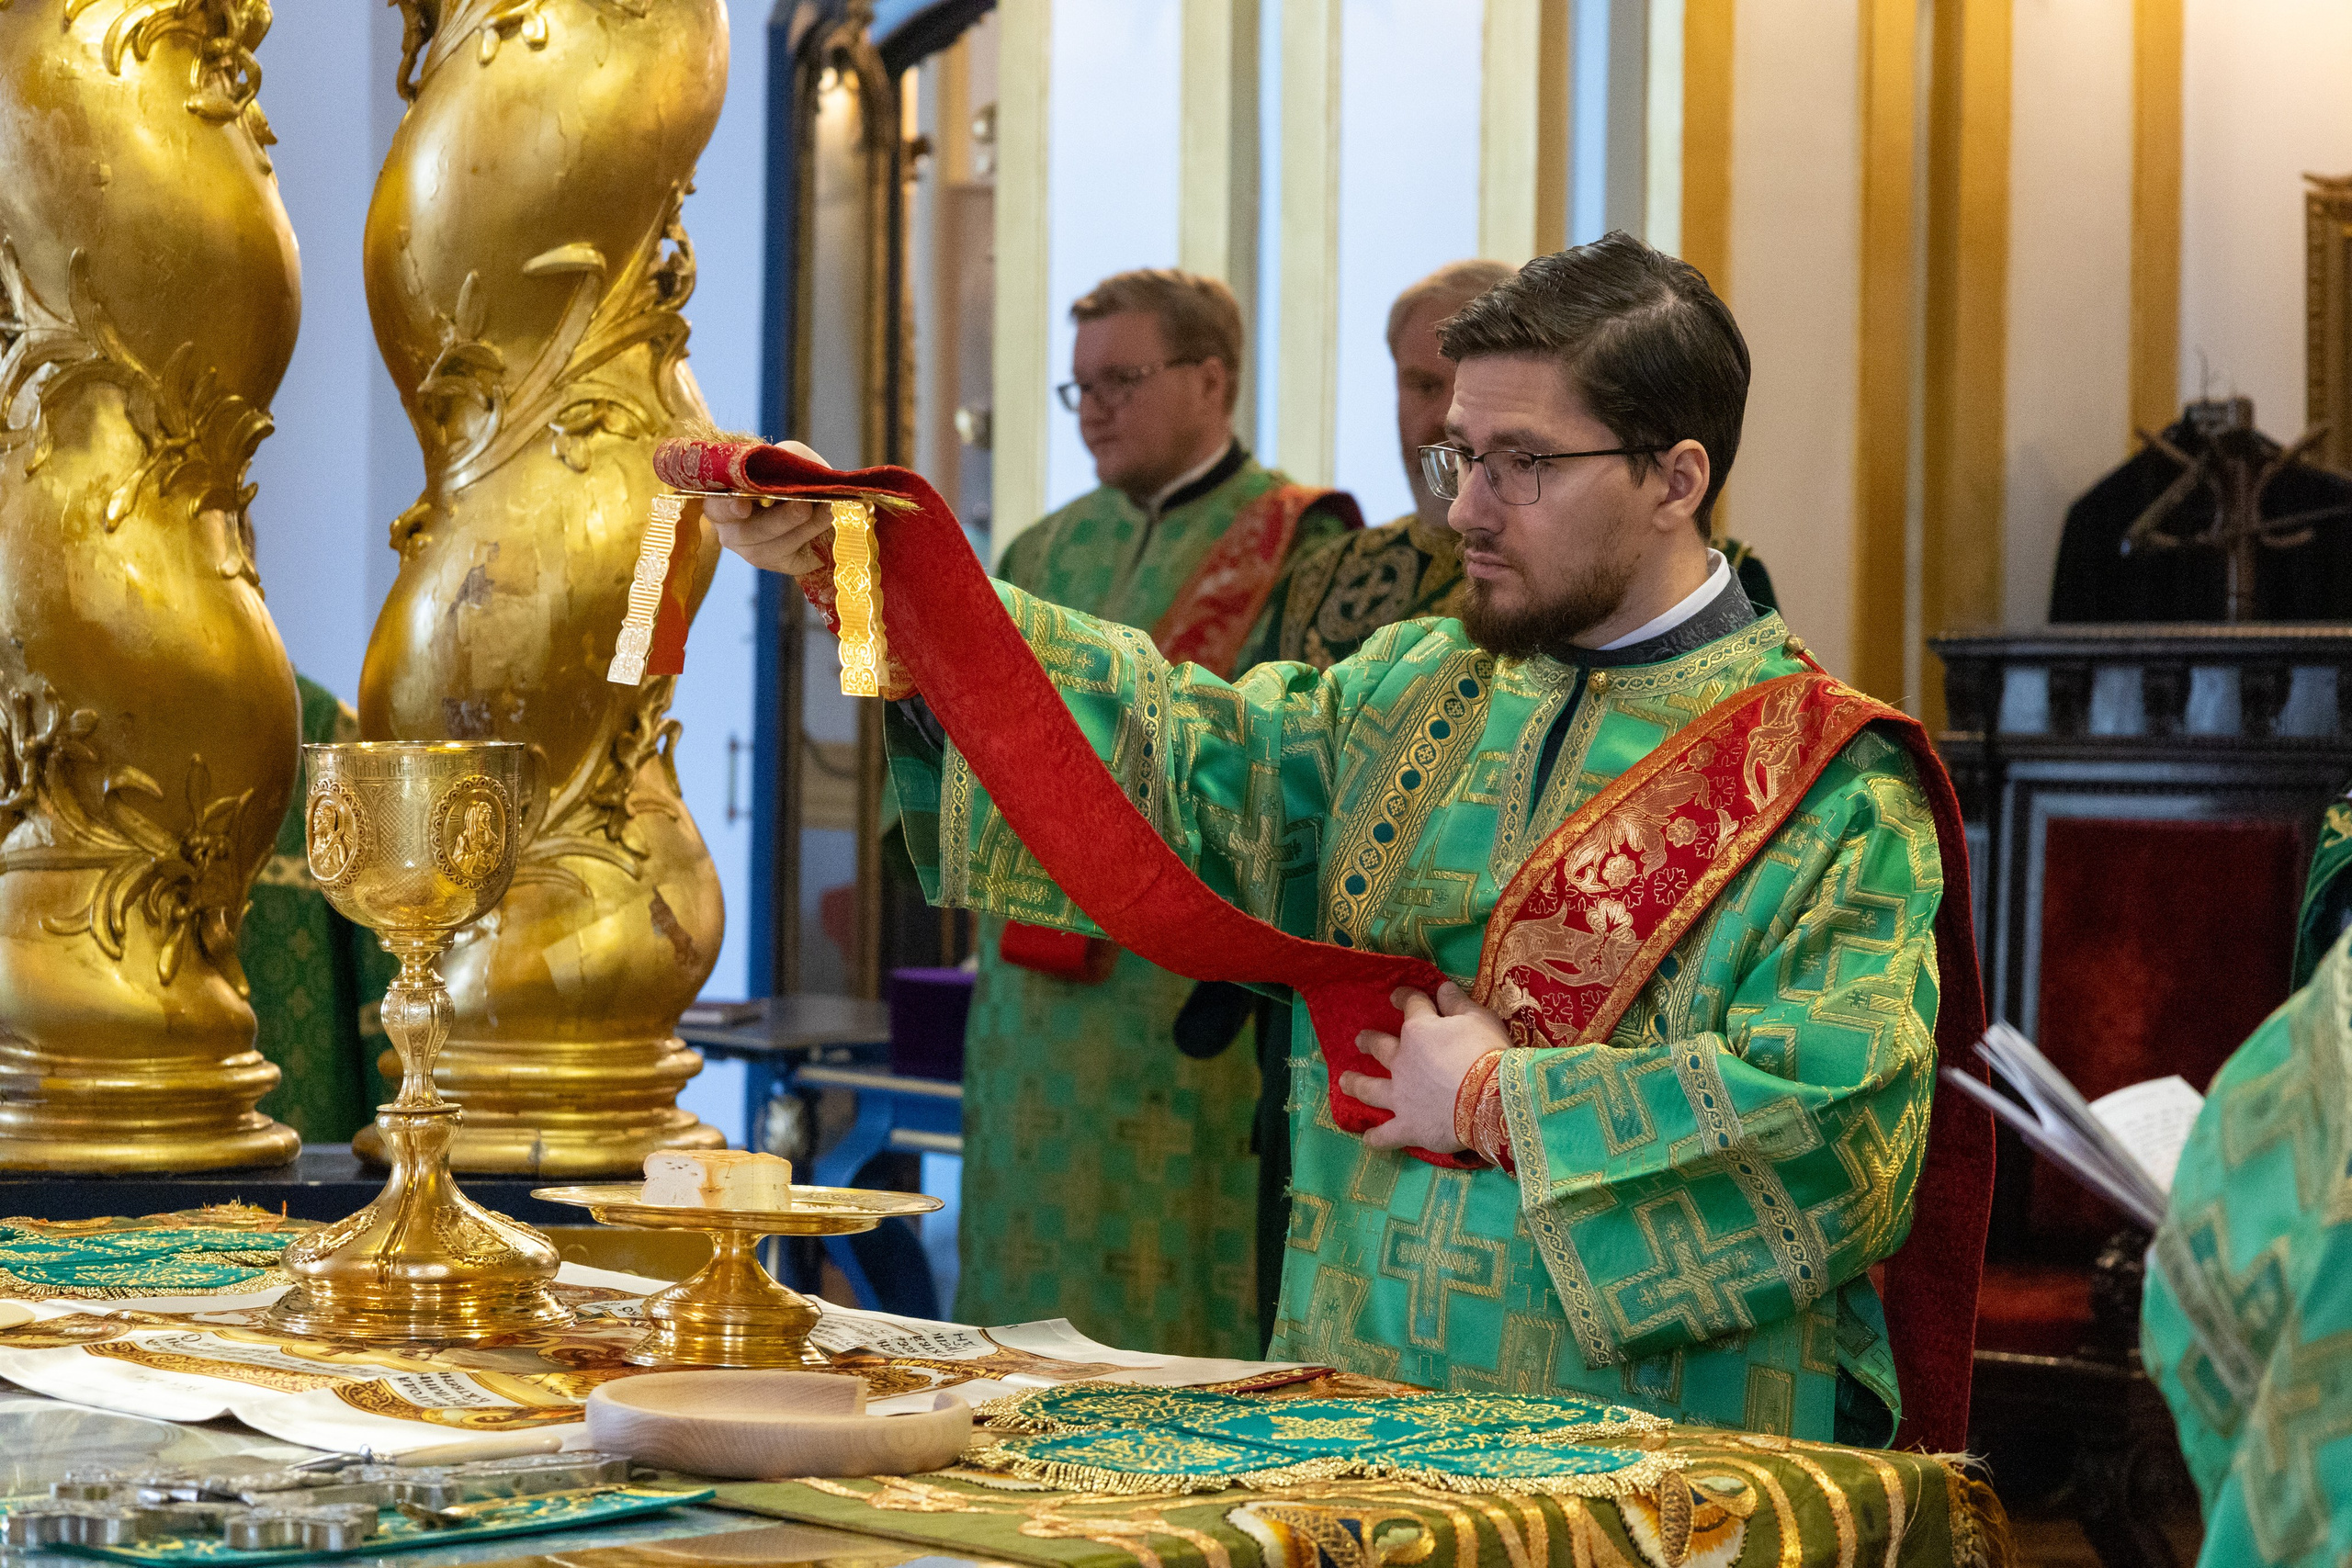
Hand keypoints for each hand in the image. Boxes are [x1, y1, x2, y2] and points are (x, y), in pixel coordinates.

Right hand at [706, 440, 829, 575]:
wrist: (820, 502)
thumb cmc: (793, 477)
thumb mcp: (788, 457)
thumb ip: (784, 457)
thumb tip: (788, 466)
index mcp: (723, 501)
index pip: (714, 506)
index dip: (726, 507)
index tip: (744, 505)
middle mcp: (731, 530)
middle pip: (747, 532)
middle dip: (778, 520)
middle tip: (803, 505)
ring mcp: (753, 551)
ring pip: (771, 548)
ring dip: (802, 528)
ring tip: (826, 510)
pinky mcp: (779, 564)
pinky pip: (793, 558)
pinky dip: (813, 537)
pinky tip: (827, 521)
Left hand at [1339, 982, 1508, 1151]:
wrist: (1491, 1098)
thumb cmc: (1487, 1053)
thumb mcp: (1480, 1019)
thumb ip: (1458, 1003)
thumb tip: (1442, 988)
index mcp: (1419, 1030)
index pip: (1411, 1006)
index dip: (1405, 998)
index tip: (1398, 996)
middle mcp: (1402, 1061)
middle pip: (1380, 1047)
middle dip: (1369, 1042)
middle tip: (1360, 1040)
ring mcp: (1401, 1095)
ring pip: (1371, 1090)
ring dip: (1356, 1084)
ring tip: (1345, 1081)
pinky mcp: (1408, 1126)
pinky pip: (1387, 1135)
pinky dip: (1377, 1139)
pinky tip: (1369, 1140)